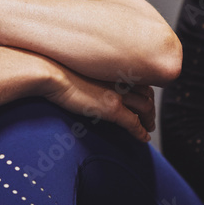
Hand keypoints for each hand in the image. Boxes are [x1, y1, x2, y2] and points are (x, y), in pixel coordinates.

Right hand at [38, 59, 152, 142]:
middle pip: (146, 93)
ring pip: (146, 108)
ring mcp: (119, 93)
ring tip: (148, 128)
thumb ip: (91, 72)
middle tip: (149, 117)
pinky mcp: (112, 108)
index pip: (139, 79)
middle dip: (150, 107)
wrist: (52, 72)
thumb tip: (89, 79)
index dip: (145, 91)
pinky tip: (143, 138)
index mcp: (114, 67)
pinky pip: (134, 123)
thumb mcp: (80, 66)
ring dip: (149, 120)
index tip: (145, 99)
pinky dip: (141, 132)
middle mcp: (121, 78)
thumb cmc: (58, 67)